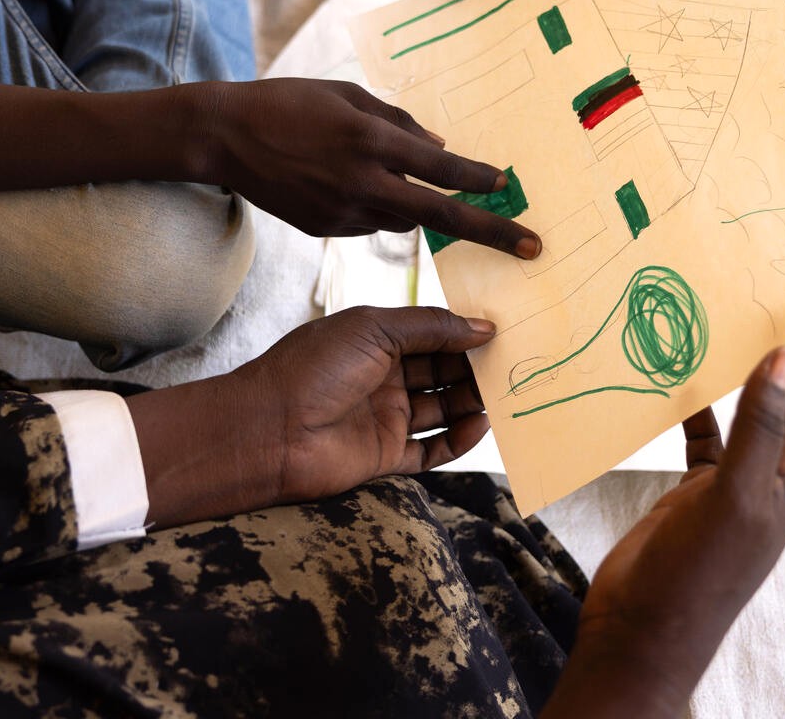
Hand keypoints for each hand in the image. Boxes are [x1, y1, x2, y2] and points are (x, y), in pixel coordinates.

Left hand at [127, 307, 495, 526]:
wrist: (268, 430)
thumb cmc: (313, 368)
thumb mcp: (375, 328)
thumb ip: (432, 327)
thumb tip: (483, 327)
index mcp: (375, 340)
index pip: (432, 334)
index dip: (465, 332)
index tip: (504, 330)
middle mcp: (382, 377)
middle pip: (441, 371)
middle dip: (476, 367)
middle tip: (516, 363)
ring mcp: (384, 417)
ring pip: (441, 409)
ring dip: (473, 402)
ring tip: (506, 394)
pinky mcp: (384, 457)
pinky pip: (431, 450)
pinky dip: (458, 440)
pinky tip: (480, 426)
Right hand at [204, 77, 540, 256]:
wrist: (224, 136)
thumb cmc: (289, 103)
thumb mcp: (348, 95)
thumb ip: (399, 123)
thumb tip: (442, 149)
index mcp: (371, 141)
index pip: (442, 168)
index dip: (480, 180)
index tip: (511, 189)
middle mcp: (362, 183)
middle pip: (440, 215)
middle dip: (491, 232)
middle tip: (533, 247)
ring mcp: (342, 212)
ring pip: (402, 218)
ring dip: (412, 203)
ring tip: (372, 172)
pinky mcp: (325, 229)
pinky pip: (369, 222)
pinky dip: (373, 205)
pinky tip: (340, 180)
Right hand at [541, 298, 784, 718]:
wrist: (644, 636)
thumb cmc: (696, 577)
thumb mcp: (735, 500)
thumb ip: (760, 429)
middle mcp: (769, 479)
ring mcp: (732, 488)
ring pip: (754, 415)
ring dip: (760, 374)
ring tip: (761, 327)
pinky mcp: (694, 495)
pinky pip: (704, 438)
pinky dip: (697, 407)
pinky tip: (683, 381)